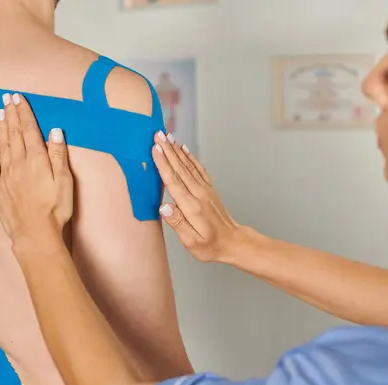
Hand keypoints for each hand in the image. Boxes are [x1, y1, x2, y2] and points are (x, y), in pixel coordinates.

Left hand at [0, 93, 72, 240]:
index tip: (19, 98)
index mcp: (37, 159)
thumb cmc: (56, 208)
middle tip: (7, 98)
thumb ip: (59, 155)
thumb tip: (54, 131)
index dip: (24, 113)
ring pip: (3, 146)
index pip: (30, 130)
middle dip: (12, 115)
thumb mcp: (65, 181)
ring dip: (1, 128)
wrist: (36, 233)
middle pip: (14, 134)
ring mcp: (6, 175)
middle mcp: (19, 163)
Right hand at [152, 131, 240, 262]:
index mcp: (192, 207)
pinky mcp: (209, 190)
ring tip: (167, 136)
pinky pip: (198, 169)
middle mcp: (199, 194)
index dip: (163, 164)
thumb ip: (178, 223)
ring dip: (176, 150)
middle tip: (157, 134)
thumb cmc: (211, 246)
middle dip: (167, 150)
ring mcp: (205, 190)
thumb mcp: (192, 242)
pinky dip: (190, 157)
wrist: (233, 242)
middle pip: (180, 168)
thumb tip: (164, 207)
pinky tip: (184, 149)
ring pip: (188, 165)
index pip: (174, 181)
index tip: (154, 149)